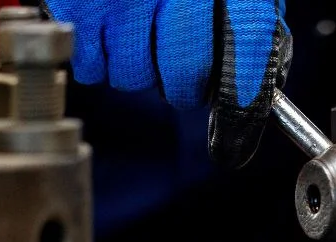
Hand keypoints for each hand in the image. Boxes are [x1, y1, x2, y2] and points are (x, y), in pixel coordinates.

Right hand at [41, 0, 290, 167]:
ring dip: (137, 68)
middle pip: (182, 79)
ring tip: (136, 29)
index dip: (242, 104)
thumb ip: (252, 19)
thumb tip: (260, 87)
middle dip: (182, 83)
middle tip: (178, 65)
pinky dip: (97, 57)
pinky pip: (89, 66)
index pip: (245, 56)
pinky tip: (106, 26)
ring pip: (132, 78)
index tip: (235, 133)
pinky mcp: (75, 0)